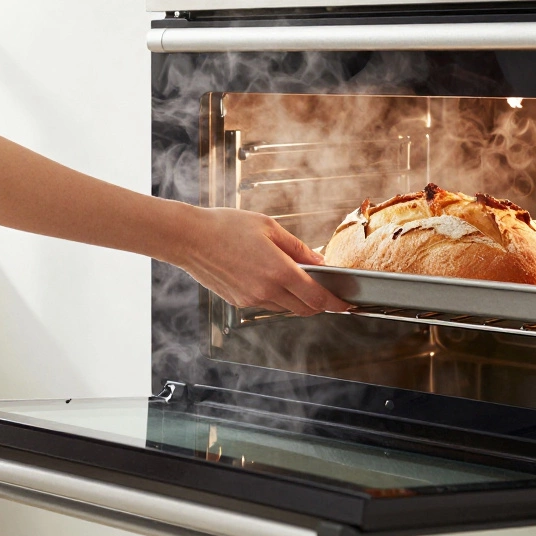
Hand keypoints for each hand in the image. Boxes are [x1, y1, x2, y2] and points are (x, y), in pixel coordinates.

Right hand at [173, 207, 350, 315]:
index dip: (336, 304)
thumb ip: (298, 248)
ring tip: (296, 278)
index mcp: (278, 271)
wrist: (188, 238)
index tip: (346, 304)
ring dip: (297, 299)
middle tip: (327, 291)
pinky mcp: (238, 302)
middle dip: (320, 304)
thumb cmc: (226, 226)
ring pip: (285, 308)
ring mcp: (250, 299)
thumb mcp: (269, 228)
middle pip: (305, 309)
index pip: (317, 298)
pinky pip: (266, 304)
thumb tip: (319, 262)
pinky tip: (271, 278)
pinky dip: (277, 297)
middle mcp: (266, 290)